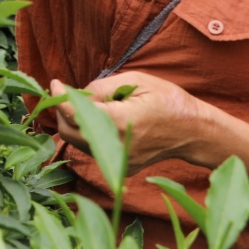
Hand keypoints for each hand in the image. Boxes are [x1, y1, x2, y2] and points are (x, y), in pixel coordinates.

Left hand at [48, 71, 219, 169]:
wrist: (193, 131)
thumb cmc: (167, 100)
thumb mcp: (136, 81)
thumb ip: (101, 87)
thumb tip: (76, 95)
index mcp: (122, 122)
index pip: (77, 114)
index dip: (60, 98)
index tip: (55, 83)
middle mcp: (118, 146)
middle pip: (70, 132)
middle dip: (63, 111)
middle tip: (70, 93)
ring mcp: (120, 161)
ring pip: (80, 142)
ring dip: (76, 122)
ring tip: (92, 104)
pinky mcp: (122, 166)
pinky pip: (95, 149)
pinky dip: (91, 133)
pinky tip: (105, 118)